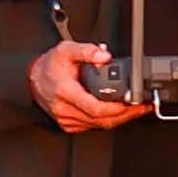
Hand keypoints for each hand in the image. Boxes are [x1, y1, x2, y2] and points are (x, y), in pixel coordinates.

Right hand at [24, 41, 143, 132]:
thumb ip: (87, 51)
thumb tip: (104, 56)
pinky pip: (93, 126)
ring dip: (121, 118)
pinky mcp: (68, 124)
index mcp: (65, 92)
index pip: (96, 109)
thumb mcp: (67, 49)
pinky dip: (109, 121)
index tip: (135, 102)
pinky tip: (120, 113)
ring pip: (99, 125)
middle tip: (144, 106)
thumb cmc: (50, 65)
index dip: (119, 108)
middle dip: (127, 114)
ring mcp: (66, 118)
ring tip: (138, 108)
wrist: (33, 77)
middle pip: (103, 120)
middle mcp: (65, 108)